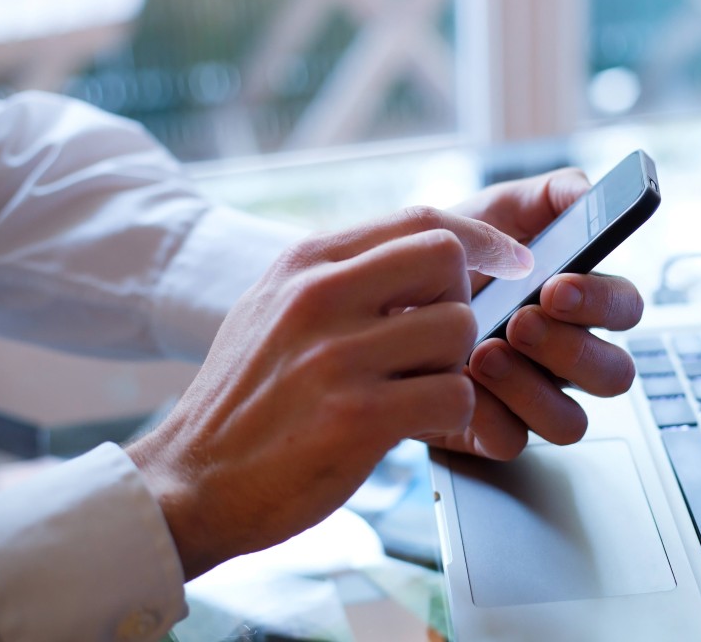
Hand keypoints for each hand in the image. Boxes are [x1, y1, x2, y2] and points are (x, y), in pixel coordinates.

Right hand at [127, 207, 531, 579]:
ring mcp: (336, 356)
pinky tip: (412, 425)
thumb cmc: (243, 400)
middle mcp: (318, 296)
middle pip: (447, 260)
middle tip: (433, 347)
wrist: (190, 481)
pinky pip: (455, 395)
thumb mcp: (273, 310)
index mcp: (303, 263)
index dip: (480, 237)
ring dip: (452, 366)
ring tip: (412, 389)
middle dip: (457, 304)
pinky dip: (450, 415)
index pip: (419, 219)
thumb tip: (425, 254)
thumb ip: (339, 276)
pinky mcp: (357, 418)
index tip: (510, 262)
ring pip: (458, 329)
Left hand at [422, 168, 643, 459]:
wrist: (372, 298)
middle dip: (571, 349)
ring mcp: (531, 399)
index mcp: (575, 303)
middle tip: (519, 321)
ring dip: (533, 386)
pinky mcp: (491, 432)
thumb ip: (547, 195)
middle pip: (614, 374)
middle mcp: (562, 356)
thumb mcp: (491, 212)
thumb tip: (592, 192)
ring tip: (483, 352)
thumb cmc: (441, 256)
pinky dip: (488, 414)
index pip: (625, 309)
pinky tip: (458, 383)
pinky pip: (513, 441)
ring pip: (572, 419)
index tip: (556, 286)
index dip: (602, 303)